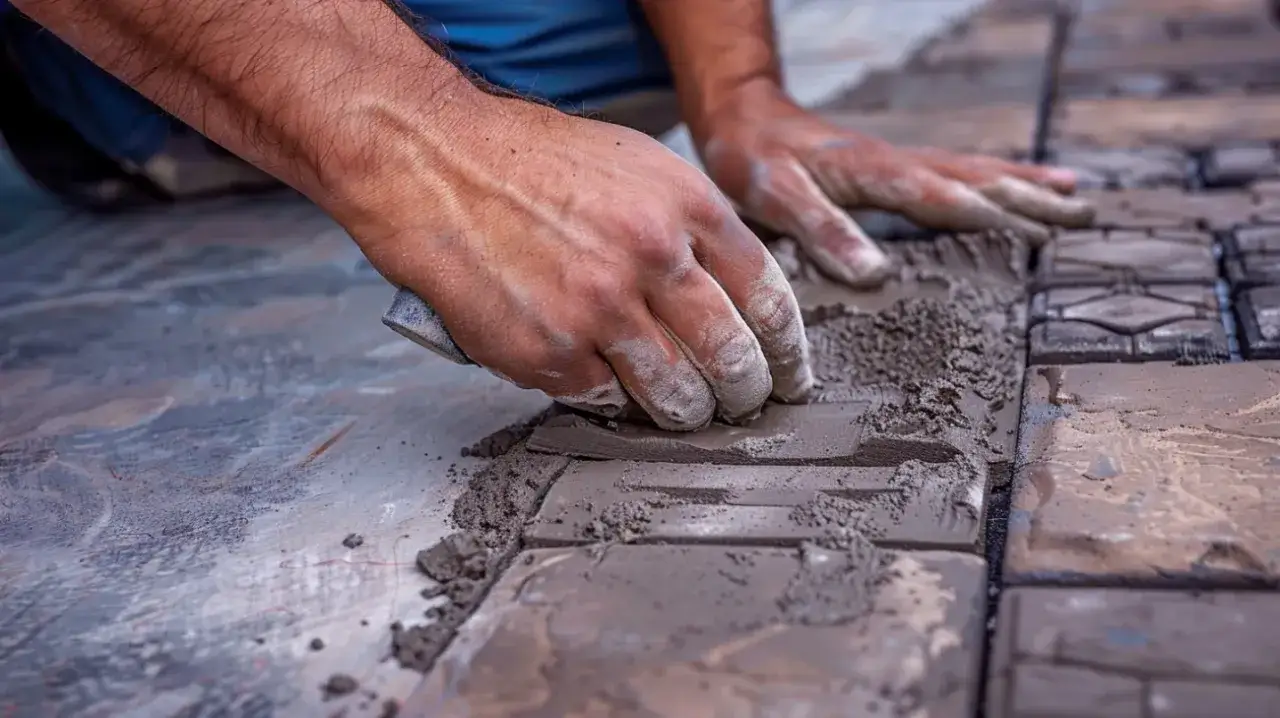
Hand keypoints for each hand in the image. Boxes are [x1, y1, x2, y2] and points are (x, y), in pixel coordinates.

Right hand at [351, 96, 812, 430]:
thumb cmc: (533, 163)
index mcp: (685, 207)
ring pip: (677, 395)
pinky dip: (613, 401)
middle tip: (743, 403)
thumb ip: (694, 228)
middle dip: (747, 393)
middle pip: (733, 358)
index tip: (790, 375)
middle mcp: (651, 258)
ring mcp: (598, 311)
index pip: (768, 300)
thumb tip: (739, 295)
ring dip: (687, 412)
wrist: (436, 163)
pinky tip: (609, 387)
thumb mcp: (639, 168)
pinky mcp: (548, 354)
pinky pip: (604, 400)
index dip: (788, 352)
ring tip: (683, 410)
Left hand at [695, 82, 1094, 286]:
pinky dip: (994, 179)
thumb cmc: (754, 159)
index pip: (941, 197)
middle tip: (1081, 216)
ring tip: (1073, 196)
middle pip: (975, 179)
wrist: (742, 118)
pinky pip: (956, 173)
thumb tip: (876, 275)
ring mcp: (900, 162)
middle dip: (1028, 198)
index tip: (1036, 234)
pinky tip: (1015, 186)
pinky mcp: (893, 167)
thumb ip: (822, 232)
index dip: (988, 216)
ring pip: (973, 172)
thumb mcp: (777, 197)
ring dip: (1023, 185)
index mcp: (875, 172)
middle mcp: (898, 163)